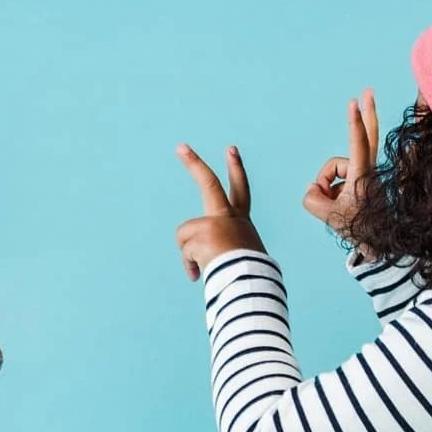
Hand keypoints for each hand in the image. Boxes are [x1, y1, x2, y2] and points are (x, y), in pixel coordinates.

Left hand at [175, 144, 265, 281]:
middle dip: (195, 164)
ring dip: (190, 254)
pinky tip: (201, 274)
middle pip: (209, 183)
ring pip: (186, 235)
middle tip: (181, 147)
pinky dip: (190, 265)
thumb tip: (195, 273)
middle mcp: (229, 217)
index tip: (231, 150)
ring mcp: (215, 223)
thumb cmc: (249, 278)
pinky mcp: (203, 234)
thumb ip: (221, 257)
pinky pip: (185, 251)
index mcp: (241, 221)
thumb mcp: (240, 261)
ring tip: (209, 266)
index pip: (240, 190)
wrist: (251, 284)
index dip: (236, 169)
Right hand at [302, 88, 378, 243]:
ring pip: (336, 168)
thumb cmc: (356, 228)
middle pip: (366, 136)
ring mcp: (365, 175)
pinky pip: (338, 177)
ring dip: (329, 185)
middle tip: (368, 91)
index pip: (357, 143)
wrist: (376, 244)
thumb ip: (312, 196)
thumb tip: (316, 187)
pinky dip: (333, 189)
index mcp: (363, 176)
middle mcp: (367, 171)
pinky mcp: (362, 180)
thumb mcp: (326, 214)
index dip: (353, 121)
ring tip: (337, 205)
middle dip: (367, 113)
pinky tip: (339, 204)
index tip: (354, 102)